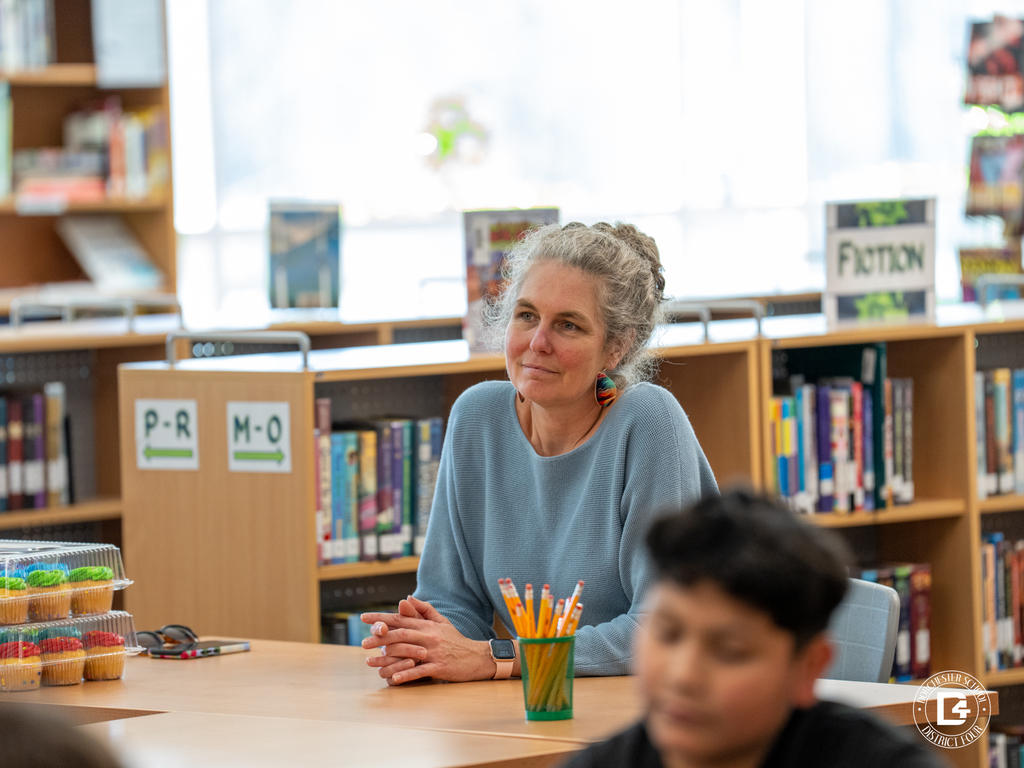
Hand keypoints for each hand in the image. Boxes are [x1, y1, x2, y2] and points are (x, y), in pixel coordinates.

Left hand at [361, 596, 495, 684]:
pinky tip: (393, 679)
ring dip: (387, 657)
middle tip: (363, 643)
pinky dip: (406, 674)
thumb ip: (424, 610)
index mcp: (427, 626)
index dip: (382, 618)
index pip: (401, 619)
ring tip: (371, 662)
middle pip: (400, 634)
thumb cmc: (456, 640)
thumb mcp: (442, 622)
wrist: (477, 657)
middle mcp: (429, 637)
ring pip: (407, 652)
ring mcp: (434, 652)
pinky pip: (420, 671)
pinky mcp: (440, 667)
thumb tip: (407, 599)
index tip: (364, 618)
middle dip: (379, 638)